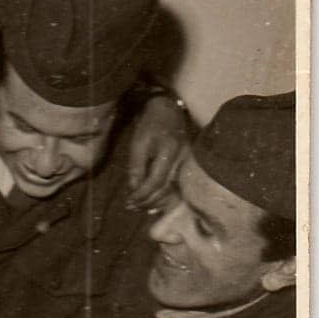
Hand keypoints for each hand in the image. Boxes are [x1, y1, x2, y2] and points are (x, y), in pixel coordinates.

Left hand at [126, 95, 188, 210]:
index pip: (156, 182)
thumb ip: (136, 167)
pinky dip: (167, 195)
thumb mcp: (138, 143)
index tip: (129, 202)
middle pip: (166, 189)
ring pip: (174, 189)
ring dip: (157, 201)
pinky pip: (178, 185)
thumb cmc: (150, 125)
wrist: (168, 109)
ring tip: (141, 207)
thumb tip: (134, 189)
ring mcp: (189, 163)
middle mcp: (184, 160)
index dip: (142, 195)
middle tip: (132, 207)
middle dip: (148, 201)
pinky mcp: (189, 164)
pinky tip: (156, 202)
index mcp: (170, 153)